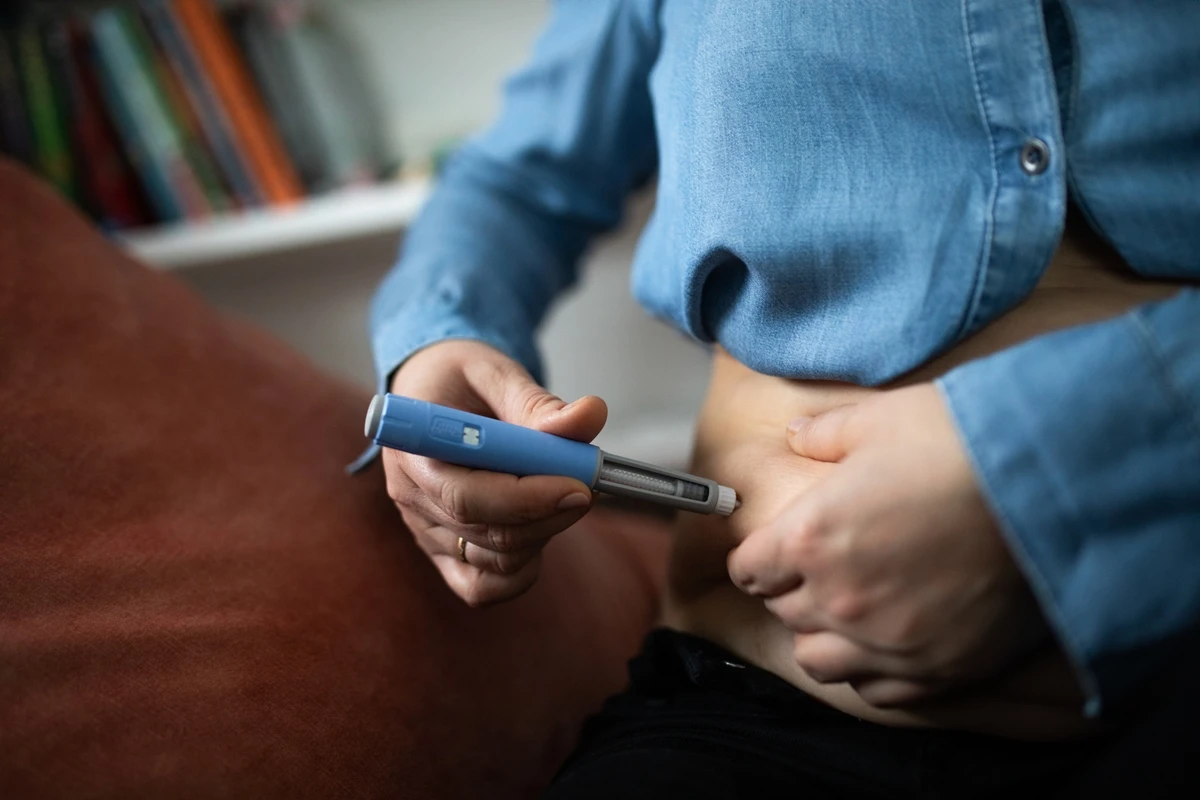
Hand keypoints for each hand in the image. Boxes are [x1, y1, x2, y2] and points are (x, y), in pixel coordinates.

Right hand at [384, 340, 606, 606]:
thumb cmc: (459, 379)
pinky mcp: (443, 554)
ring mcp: (426, 532)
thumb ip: (537, 401)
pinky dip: (521, 571)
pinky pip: (482, 587)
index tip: (578, 484)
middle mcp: (412, 498)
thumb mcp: (494, 372)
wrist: (434, 393)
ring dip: (542, 533)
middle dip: (549, 514)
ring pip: (494, 563)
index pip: (465, 496)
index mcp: (414, 449)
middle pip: (486, 534)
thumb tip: (590, 416)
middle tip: (589, 484)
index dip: (527, 499)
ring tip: (560, 491)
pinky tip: (540, 529)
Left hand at [727, 383, 1049, 707]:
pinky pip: (877, 692)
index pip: (749, 569)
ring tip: (848, 610)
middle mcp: (839, 599)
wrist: (1052, 486)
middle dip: (792, 589)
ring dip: (821, 635)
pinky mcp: (938, 669)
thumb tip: (799, 436)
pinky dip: (868, 670)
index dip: (760, 556)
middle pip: (783, 612)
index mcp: (810, 538)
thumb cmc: (961, 445)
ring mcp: (888, 642)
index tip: (774, 549)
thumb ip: (826, 435)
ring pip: (819, 661)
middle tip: (820, 568)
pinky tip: (885, 642)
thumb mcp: (880, 420)